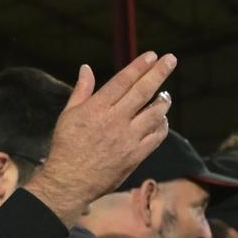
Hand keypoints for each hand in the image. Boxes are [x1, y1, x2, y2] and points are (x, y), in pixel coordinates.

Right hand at [23, 54, 177, 223]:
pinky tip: (162, 120)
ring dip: (163, 101)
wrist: (70, 182)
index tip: (152, 55)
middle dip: (159, 73)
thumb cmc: (66, 146)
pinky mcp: (135, 156)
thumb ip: (81, 90)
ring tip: (166, 94)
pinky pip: (156, 137)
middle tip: (171, 59)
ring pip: (154, 113)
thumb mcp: (68, 115)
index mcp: (97, 108)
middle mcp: (115, 120)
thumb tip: (86, 68)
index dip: (139, 66)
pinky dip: (162, 126)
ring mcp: (128, 138)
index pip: (123, 80)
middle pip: (143, 91)